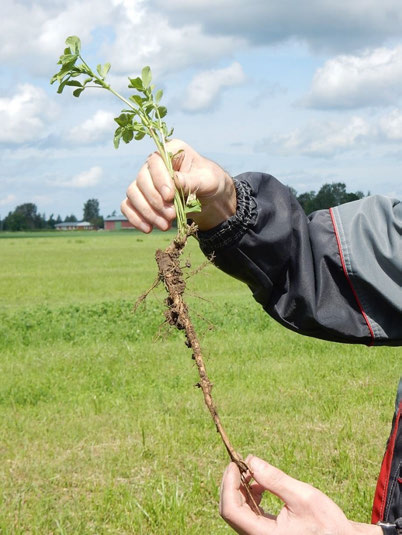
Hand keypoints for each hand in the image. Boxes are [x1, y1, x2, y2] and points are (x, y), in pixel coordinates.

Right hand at [121, 139, 235, 232]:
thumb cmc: (211, 183)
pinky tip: (148, 229)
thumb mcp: (208, 181)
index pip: (155, 161)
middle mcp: (154, 164)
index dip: (159, 179)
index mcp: (171, 151)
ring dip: (146, 212)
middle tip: (171, 216)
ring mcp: (146, 181)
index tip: (170, 197)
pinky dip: (135, 218)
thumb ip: (192, 180)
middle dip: (155, 201)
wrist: (211, 198)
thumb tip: (176, 180)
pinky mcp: (142, 198)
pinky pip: (128, 206)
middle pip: (141, 179)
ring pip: (133, 193)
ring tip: (164, 226)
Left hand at [220, 455, 380, 534]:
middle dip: (233, 484)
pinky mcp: (265, 532)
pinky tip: (261, 485)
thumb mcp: (303, 496)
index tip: (235, 463)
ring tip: (254, 472)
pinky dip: (250, 495)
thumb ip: (275, 480)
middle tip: (242, 463)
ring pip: (238, 511)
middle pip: (231, 510)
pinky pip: (248, 513)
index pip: (231, 510)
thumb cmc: (327, 523)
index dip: (228, 484)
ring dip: (241, 488)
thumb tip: (251, 460)